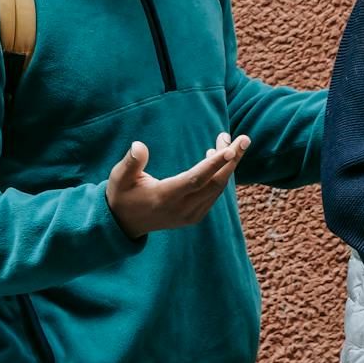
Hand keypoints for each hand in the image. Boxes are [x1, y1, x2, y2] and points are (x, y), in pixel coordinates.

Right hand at [105, 133, 249, 238]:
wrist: (125, 224)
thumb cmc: (122, 195)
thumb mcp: (119, 178)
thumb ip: (131, 162)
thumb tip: (139, 145)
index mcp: (165, 197)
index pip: (195, 180)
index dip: (214, 164)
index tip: (230, 149)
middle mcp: (182, 208)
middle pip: (214, 183)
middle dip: (232, 160)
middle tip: (244, 138)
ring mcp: (190, 214)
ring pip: (217, 188)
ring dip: (228, 165)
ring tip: (228, 139)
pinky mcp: (195, 216)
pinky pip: (214, 193)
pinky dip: (220, 175)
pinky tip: (219, 157)